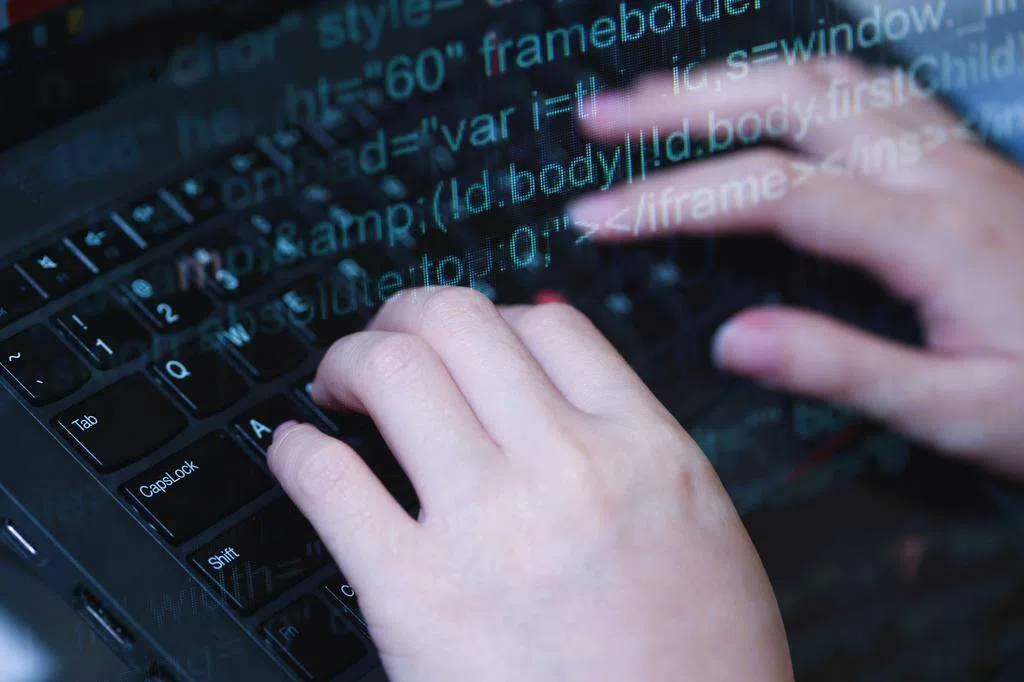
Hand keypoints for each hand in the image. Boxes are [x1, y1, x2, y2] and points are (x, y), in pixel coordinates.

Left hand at [268, 287, 792, 681]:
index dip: (493, 316)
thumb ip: (635, 453)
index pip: (549, 325)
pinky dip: (296, 453)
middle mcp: (567, 468)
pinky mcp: (413, 594)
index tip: (465, 344)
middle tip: (386, 343)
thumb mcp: (701, 535)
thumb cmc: (698, 677)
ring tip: (340, 388)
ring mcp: (487, 524)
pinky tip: (297, 455)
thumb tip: (563, 393)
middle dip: (405, 316)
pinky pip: (329, 480)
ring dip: (351, 361)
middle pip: (458, 321)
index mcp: (645, 452)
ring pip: (394, 371)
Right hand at [570, 58, 1023, 477]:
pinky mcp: (959, 159)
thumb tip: (734, 339)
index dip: (675, 197)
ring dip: (731, 78)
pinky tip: (758, 99)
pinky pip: (864, 89)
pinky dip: (790, 80)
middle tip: (600, 117)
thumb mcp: (959, 412)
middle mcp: (937, 171)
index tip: (596, 215)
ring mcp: (952, 154)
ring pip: (827, 77)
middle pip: (792, 96)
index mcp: (932, 234)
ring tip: (655, 98)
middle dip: (682, 102)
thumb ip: (844, 370)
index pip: (775, 192)